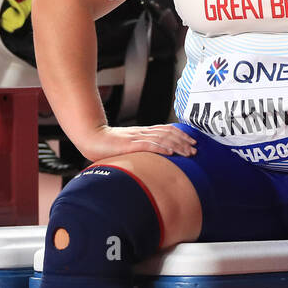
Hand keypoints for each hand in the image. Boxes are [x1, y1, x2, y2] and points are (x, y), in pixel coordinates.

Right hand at [75, 124, 196, 162]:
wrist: (91, 137)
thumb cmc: (108, 145)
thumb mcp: (128, 145)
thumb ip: (140, 148)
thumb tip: (154, 157)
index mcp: (143, 132)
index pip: (167, 130)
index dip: (181, 135)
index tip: (193, 142)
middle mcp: (143, 132)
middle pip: (168, 134)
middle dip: (184, 141)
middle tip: (196, 149)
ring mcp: (137, 137)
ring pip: (162, 139)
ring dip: (177, 146)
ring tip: (188, 152)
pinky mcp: (130, 144)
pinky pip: (148, 145)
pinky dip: (161, 148)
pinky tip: (171, 153)